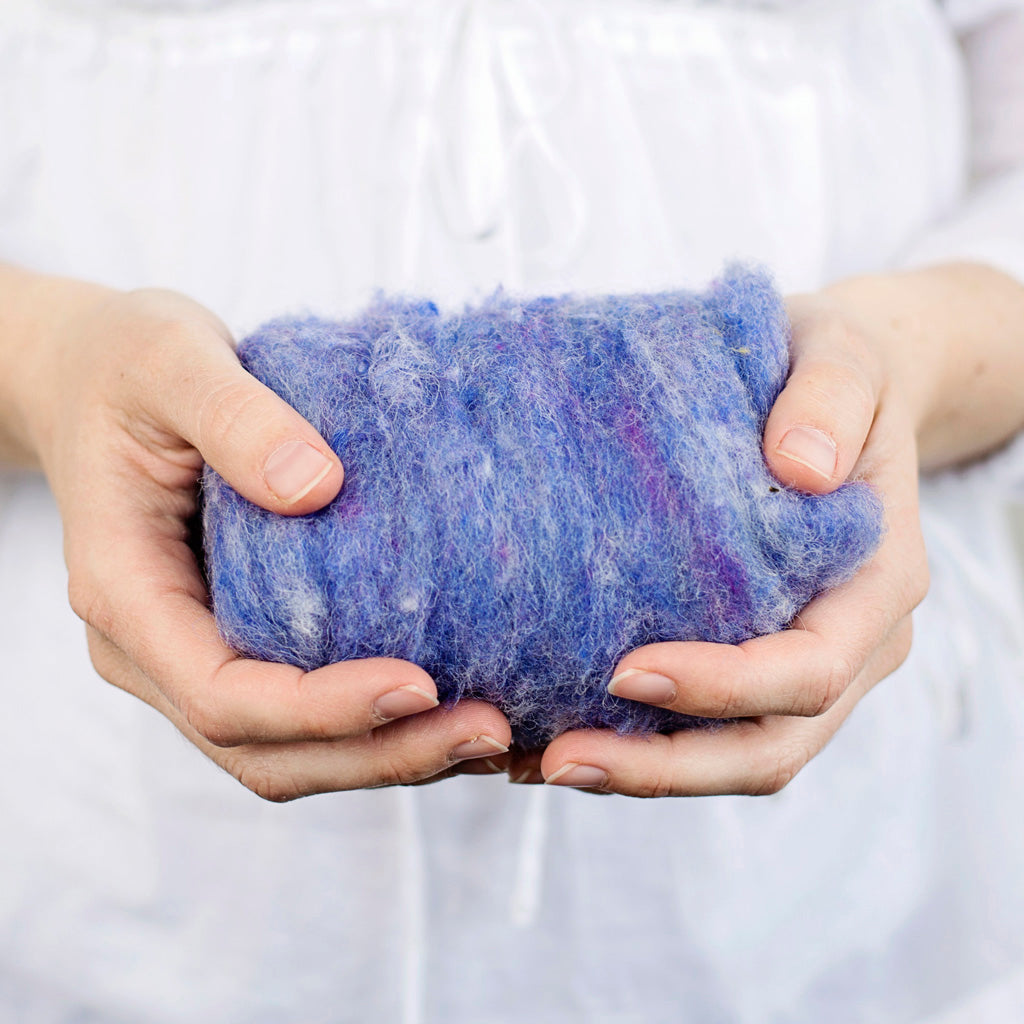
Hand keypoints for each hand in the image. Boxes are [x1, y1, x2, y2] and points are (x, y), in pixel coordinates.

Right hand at [0, 265, 510, 798]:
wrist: (97, 381)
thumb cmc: (125, 368)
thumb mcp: (169, 363)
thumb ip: (231, 417)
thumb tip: (317, 485)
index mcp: (127, 596)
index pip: (222, 695)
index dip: (321, 709)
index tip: (420, 683)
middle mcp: (158, 651)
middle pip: (267, 752)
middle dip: (380, 754)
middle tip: (489, 729)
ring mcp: (197, 655)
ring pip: (292, 753)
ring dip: (392, 756)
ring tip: (493, 732)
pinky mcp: (242, 643)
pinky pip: (310, 715)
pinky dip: (383, 726)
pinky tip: (459, 700)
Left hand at [531, 264, 1023, 795]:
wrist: (836, 389)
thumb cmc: (838, 368)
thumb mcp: (843, 355)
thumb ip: (833, 398)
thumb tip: (801, 468)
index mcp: (876, 584)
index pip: (809, 669)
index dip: (722, 686)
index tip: (624, 672)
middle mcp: (849, 642)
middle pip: (769, 744)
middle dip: (666, 767)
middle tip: (558, 758)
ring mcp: (805, 660)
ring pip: (734, 752)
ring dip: (642, 770)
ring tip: (540, 760)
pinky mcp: (756, 656)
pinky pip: (706, 724)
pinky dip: (637, 742)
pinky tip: (555, 731)